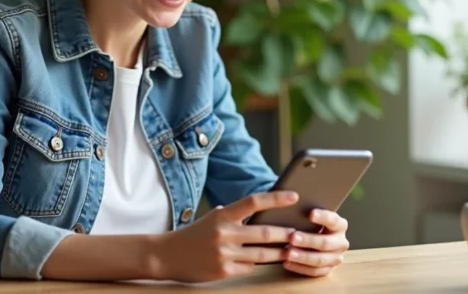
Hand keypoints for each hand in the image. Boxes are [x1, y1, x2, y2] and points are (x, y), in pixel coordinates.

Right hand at [151, 191, 299, 282]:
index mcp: (222, 215)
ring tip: (292, 250)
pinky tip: (260, 262)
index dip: (275, 198)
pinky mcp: (223, 271)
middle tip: (300, 232)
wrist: (167, 255)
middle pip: (264, 233)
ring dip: (279, 253)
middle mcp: (224, 233)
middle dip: (285, 234)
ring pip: (261, 254)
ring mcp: (224, 253)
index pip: (253, 202)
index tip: (293, 196)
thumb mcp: (212, 218)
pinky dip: (255, 264)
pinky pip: (248, 267)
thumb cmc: (194, 234)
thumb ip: (234, 215)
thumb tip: (261, 210)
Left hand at [283, 209, 349, 276]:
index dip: (323, 217)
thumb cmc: (310, 222)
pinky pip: (314, 271)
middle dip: (308, 241)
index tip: (310, 214)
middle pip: (325, 243)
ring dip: (303, 257)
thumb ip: (307, 212)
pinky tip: (286, 262)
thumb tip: (291, 200)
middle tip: (293, 237)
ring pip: (320, 260)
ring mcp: (336, 258)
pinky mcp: (328, 270)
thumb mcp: (312, 215)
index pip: (333, 221)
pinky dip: (300, 268)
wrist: (315, 236)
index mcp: (340, 225)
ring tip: (288, 253)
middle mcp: (341, 242)